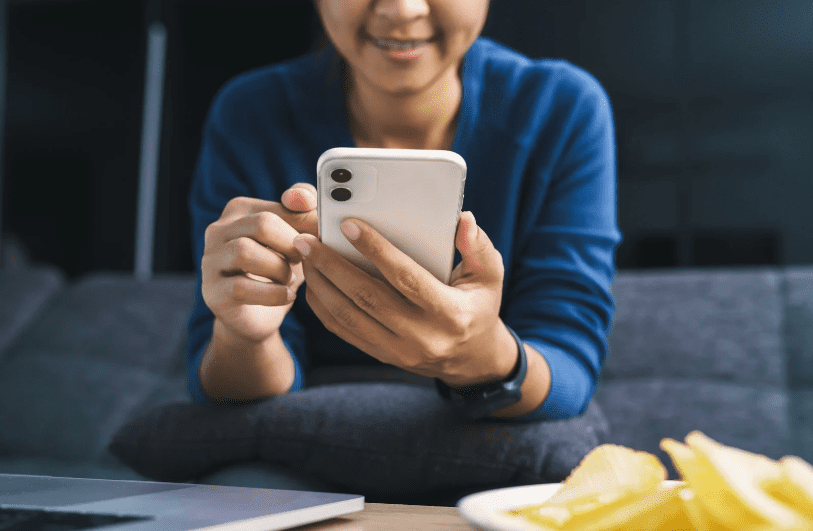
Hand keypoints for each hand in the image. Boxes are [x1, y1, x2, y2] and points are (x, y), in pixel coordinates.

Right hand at [201, 184, 317, 343]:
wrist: (257, 316)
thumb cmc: (279, 269)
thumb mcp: (296, 238)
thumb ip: (304, 212)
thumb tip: (303, 198)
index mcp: (240, 209)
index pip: (281, 205)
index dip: (309, 223)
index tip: (322, 238)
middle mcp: (218, 230)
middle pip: (262, 224)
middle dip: (292, 245)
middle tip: (302, 260)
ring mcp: (210, 261)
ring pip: (245, 252)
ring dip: (279, 269)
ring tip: (289, 279)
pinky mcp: (211, 291)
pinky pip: (240, 288)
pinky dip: (272, 293)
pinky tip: (286, 296)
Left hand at [293, 212, 517, 386]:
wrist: (472, 360)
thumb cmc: (479, 306)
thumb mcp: (489, 276)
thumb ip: (477, 246)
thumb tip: (463, 219)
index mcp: (450, 313)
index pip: (406, 278)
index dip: (375, 250)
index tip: (348, 224)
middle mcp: (422, 336)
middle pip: (367, 297)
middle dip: (332, 265)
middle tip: (307, 239)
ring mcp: (398, 351)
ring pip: (348, 316)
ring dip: (321, 284)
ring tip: (304, 256)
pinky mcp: (382, 355)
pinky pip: (344, 331)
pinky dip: (323, 306)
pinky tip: (313, 282)